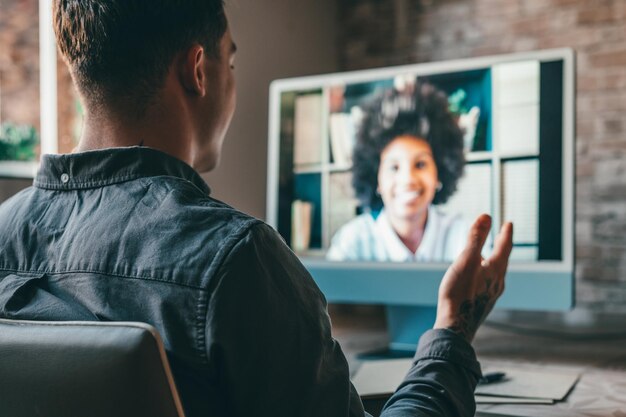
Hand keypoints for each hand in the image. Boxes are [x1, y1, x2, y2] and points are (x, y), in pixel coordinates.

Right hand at [434, 214, 512, 341]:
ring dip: (492, 261)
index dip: (506, 233)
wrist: (455, 327)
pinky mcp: (482, 304)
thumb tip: (486, 217)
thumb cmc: (459, 293)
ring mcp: (490, 295)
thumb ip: (476, 238)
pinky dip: (484, 274)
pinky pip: (487, 284)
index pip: (505, 247)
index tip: (508, 223)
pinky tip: (475, 279)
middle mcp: (497, 283)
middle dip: (501, 246)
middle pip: (502, 260)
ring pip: (495, 273)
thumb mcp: (466, 260)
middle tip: (502, 236)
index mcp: (496, 270)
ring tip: (486, 256)